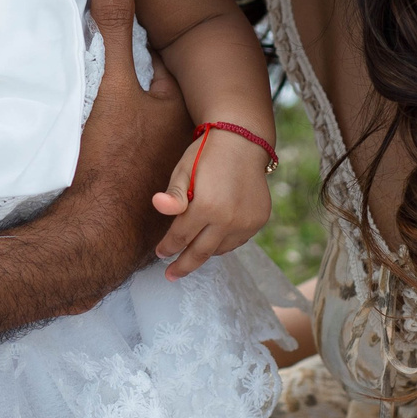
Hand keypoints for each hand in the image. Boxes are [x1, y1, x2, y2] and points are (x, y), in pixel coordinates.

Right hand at [35, 0, 193, 306]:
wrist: (95, 234)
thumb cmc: (109, 158)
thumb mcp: (110, 85)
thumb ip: (116, 27)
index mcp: (186, 109)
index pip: (177, 65)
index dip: (159, 49)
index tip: (145, 37)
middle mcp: (192, 142)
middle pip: (176, 103)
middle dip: (160, 89)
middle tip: (137, 77)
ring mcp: (180, 175)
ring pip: (171, 140)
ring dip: (155, 130)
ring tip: (132, 122)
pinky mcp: (164, 202)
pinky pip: (161, 172)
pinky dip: (149, 163)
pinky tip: (128, 163)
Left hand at [153, 128, 270, 278]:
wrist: (243, 141)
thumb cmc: (206, 155)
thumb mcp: (183, 171)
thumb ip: (173, 194)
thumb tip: (158, 206)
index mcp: (206, 207)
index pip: (180, 237)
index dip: (167, 247)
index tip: (160, 253)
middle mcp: (228, 219)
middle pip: (200, 253)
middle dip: (182, 266)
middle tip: (170, 276)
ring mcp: (246, 222)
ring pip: (219, 249)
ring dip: (204, 252)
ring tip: (192, 254)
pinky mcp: (258, 221)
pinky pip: (237, 241)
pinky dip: (223, 243)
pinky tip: (214, 238)